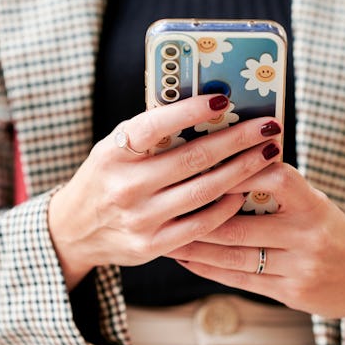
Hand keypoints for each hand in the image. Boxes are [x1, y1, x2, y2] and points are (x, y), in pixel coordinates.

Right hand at [47, 94, 282, 289]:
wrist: (75, 229)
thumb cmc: (107, 177)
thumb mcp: (115, 148)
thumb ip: (151, 134)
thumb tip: (208, 108)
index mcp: (113, 152)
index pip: (156, 125)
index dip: (191, 110)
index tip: (223, 99)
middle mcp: (125, 186)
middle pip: (193, 158)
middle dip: (237, 140)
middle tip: (268, 127)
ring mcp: (139, 219)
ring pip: (203, 191)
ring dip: (242, 171)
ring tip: (267, 154)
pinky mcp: (152, 246)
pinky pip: (201, 224)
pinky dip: (227, 206)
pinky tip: (245, 190)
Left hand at [166, 162, 344, 344]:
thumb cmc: (331, 229)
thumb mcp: (314, 203)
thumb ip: (277, 189)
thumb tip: (222, 165)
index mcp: (313, 204)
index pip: (272, 178)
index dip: (235, 171)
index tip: (199, 163)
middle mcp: (308, 236)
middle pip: (239, 225)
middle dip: (197, 216)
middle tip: (164, 204)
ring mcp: (300, 268)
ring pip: (234, 256)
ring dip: (194, 246)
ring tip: (165, 234)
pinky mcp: (292, 294)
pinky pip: (240, 280)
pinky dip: (208, 269)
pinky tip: (187, 258)